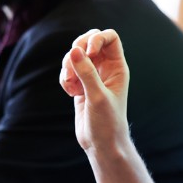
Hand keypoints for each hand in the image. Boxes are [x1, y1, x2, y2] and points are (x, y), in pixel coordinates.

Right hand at [60, 28, 131, 152]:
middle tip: (73, 63)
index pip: (110, 38)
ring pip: (75, 56)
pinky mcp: (80, 85)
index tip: (89, 52)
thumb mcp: (97, 96)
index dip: (97, 38)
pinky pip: (68, 71)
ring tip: (71, 84)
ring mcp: (92, 76)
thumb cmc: (107, 122)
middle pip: (89, 41)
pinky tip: (70, 93)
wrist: (101, 144)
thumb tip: (75, 50)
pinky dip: (65, 78)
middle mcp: (106, 69)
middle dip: (77, 49)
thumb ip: (86, 72)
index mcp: (117, 67)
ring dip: (68, 66)